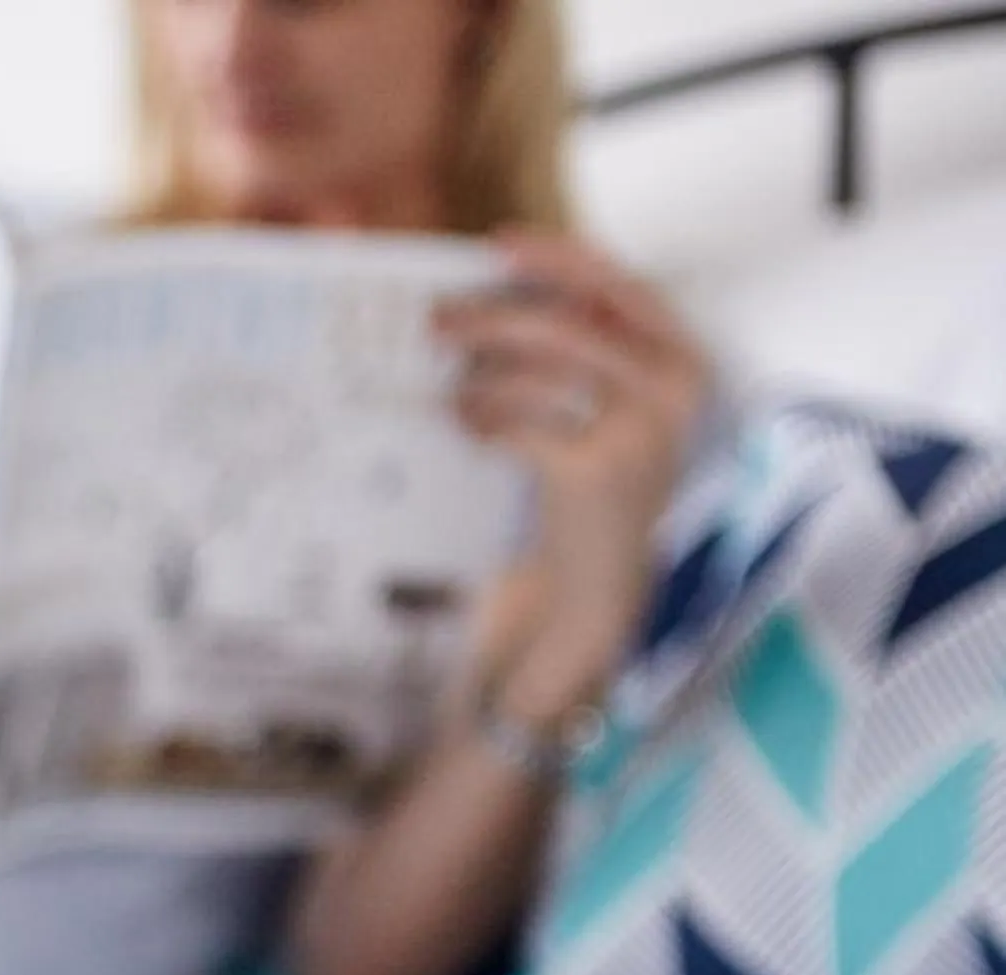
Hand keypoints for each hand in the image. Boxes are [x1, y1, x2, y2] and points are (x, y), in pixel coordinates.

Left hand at [432, 230, 709, 720]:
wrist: (605, 579)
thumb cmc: (598, 478)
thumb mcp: (613, 406)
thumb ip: (587, 349)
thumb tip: (503, 294)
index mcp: (686, 359)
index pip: (621, 285)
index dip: (559, 260)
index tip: (499, 244)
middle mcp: (675, 391)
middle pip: (566, 326)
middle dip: (492, 318)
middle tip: (438, 321)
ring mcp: (640, 433)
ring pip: (538, 373)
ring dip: (479, 376)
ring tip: (454, 391)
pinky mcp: (596, 473)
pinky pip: (518, 424)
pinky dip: (481, 419)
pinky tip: (466, 425)